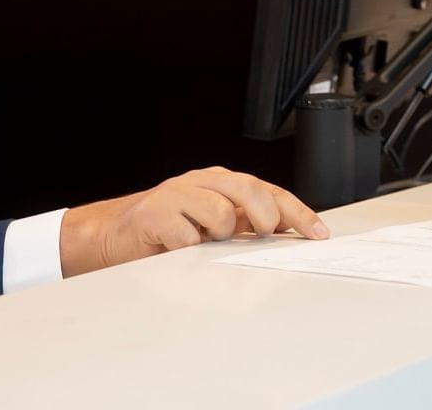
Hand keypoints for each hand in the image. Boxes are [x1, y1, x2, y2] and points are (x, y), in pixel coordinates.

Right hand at [60, 166, 326, 275]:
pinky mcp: (153, 214)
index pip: (270, 191)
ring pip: (218, 210)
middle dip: (265, 214)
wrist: (113, 233)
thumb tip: (288, 236)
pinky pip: (184, 234)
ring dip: (219, 234)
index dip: (297, 212)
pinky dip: (188, 247)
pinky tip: (179, 249)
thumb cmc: (169, 229)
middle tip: (265, 234)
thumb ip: (246, 224)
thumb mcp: (213, 224)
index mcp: (222, 183)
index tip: (317, 233)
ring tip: (203, 242)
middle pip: (248, 189)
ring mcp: (177, 194)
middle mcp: (202, 183)